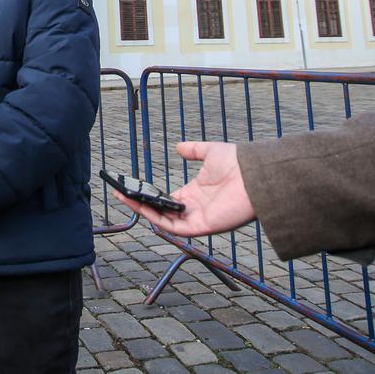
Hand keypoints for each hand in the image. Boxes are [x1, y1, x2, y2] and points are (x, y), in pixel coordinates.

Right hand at [114, 142, 255, 236]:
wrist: (255, 173)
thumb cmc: (238, 163)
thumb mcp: (210, 152)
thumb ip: (194, 150)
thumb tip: (178, 147)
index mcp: (196, 194)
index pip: (167, 199)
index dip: (149, 195)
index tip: (131, 186)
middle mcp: (195, 208)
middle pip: (162, 211)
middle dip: (139, 204)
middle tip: (119, 192)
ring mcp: (198, 218)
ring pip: (164, 221)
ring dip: (142, 210)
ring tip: (123, 197)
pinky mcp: (202, 227)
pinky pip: (175, 228)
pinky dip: (157, 219)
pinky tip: (141, 207)